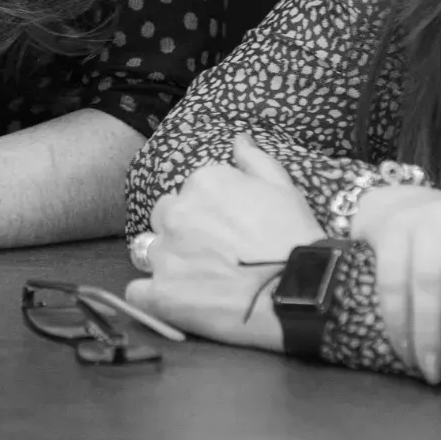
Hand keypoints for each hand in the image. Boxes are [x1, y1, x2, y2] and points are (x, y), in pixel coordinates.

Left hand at [125, 134, 324, 350]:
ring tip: (196, 278)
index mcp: (201, 183)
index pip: (189, 191)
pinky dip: (151, 296)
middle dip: (181, 231)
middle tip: (213, 253)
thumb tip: (237, 138)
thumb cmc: (295, 238)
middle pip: (163, 217)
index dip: (208, 211)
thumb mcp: (283, 187)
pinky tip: (175, 301)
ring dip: (165, 260)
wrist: (302, 292)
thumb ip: (254, 159)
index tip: (229, 229)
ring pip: (147, 250)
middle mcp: (175, 213)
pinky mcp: (162, 294)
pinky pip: (138, 292)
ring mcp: (165, 254)